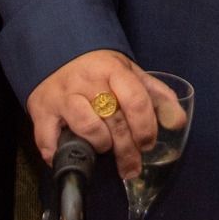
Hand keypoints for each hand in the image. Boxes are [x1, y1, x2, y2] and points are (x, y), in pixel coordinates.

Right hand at [27, 49, 159, 177]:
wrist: (58, 53)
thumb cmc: (100, 71)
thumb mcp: (130, 75)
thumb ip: (156, 96)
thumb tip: (177, 122)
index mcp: (113, 70)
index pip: (136, 100)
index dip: (145, 127)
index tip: (148, 144)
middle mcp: (86, 81)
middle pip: (114, 120)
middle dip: (127, 149)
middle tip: (132, 166)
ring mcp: (62, 95)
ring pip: (86, 127)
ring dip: (100, 144)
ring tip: (103, 147)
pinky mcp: (41, 111)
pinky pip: (49, 140)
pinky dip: (59, 154)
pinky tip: (71, 155)